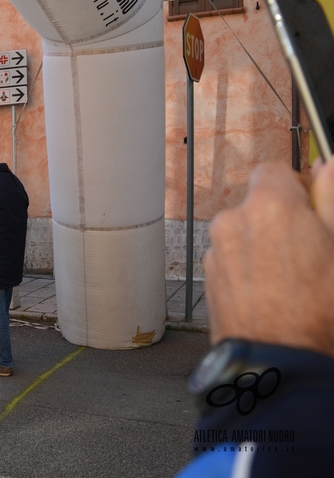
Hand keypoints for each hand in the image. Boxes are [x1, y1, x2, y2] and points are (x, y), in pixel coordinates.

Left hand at [203, 161, 333, 357]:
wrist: (278, 364)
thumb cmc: (318, 311)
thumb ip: (333, 199)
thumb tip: (329, 166)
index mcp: (269, 206)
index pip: (273, 170)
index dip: (296, 187)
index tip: (312, 208)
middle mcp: (232, 222)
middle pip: (257, 204)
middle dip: (280, 219)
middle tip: (310, 251)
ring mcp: (216, 250)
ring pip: (243, 233)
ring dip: (263, 244)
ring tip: (291, 280)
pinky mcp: (208, 276)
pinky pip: (231, 258)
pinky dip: (248, 267)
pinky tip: (271, 293)